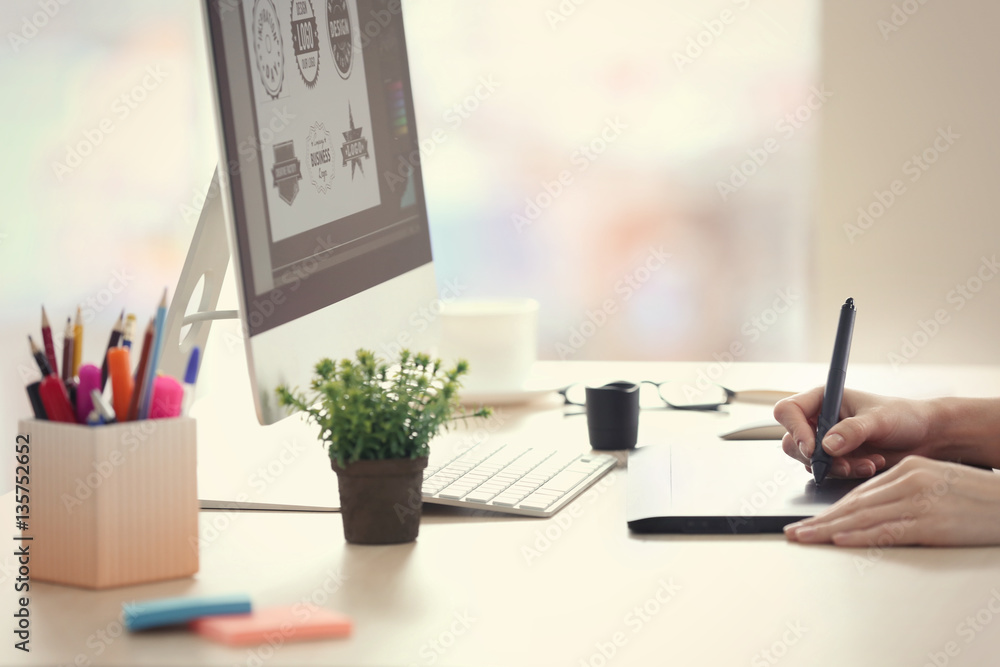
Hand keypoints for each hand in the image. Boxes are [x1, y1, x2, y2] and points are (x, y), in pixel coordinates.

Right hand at [774, 387, 937, 478]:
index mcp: (823, 398)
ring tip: (867, 463)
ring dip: (836, 468)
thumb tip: (827, 445)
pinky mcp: (836, 459)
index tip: (814, 448)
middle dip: (816, 457)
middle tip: (841, 463)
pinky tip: (870, 464)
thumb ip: (852, 431)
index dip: (794, 429)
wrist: (925, 437)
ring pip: (808, 460)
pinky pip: (827, 472)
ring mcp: (826, 441)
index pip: (788, 410)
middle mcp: (819, 419)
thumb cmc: (904, 416)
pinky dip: (847, 473)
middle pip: (791, 441)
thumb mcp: (879, 420)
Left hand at [784, 456, 999, 545]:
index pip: (860, 493)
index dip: (831, 509)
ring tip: (806, 538)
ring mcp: (919, 502)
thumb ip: (902, 491)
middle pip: (855, 504)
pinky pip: (888, 530)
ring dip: (830, 530)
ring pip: (864, 517)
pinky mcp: (931, 522)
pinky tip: (841, 539)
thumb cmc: (976, 496)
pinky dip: (862, 535)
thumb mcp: (935, 482)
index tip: (810, 521)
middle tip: (795, 532)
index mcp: (908, 470)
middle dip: (821, 520)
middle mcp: (909, 481)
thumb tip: (869, 511)